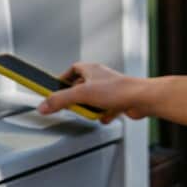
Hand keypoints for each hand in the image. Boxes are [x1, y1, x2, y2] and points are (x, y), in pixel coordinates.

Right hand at [37, 62, 152, 123]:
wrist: (142, 99)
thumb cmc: (119, 90)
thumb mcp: (82, 94)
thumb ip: (61, 100)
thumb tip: (44, 105)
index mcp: (91, 69)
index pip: (72, 69)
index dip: (63, 79)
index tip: (55, 88)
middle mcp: (101, 78)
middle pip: (82, 86)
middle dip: (76, 98)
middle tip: (71, 105)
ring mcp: (110, 89)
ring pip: (94, 99)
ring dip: (90, 108)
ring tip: (90, 112)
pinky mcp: (118, 101)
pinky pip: (105, 109)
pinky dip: (103, 114)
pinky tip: (104, 117)